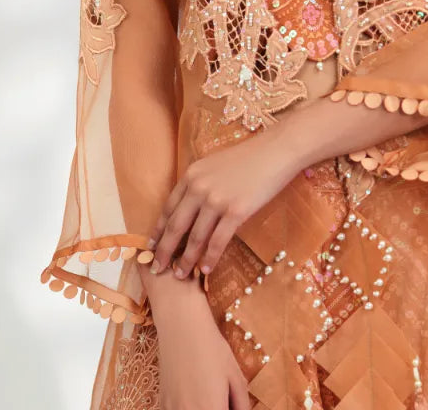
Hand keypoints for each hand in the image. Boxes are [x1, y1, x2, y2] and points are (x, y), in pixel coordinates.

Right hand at [146, 269, 250, 409]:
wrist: (181, 325)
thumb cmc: (213, 347)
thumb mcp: (235, 376)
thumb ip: (241, 404)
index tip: (231, 405)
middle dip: (217, 409)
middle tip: (223, 399)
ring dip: (203, 408)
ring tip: (210, 394)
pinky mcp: (163, 404)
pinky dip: (188, 407)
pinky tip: (195, 394)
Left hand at [148, 125, 301, 279]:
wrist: (276, 151)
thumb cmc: (249, 157)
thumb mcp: (215, 165)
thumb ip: (200, 184)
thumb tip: (190, 209)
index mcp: (191, 175)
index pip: (168, 208)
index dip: (158, 231)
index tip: (151, 247)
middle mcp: (199, 187)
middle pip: (175, 226)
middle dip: (164, 251)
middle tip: (157, 269)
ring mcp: (216, 200)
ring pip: (195, 238)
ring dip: (186, 261)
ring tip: (180, 276)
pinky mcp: (236, 211)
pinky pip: (217, 241)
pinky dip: (209, 258)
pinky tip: (206, 270)